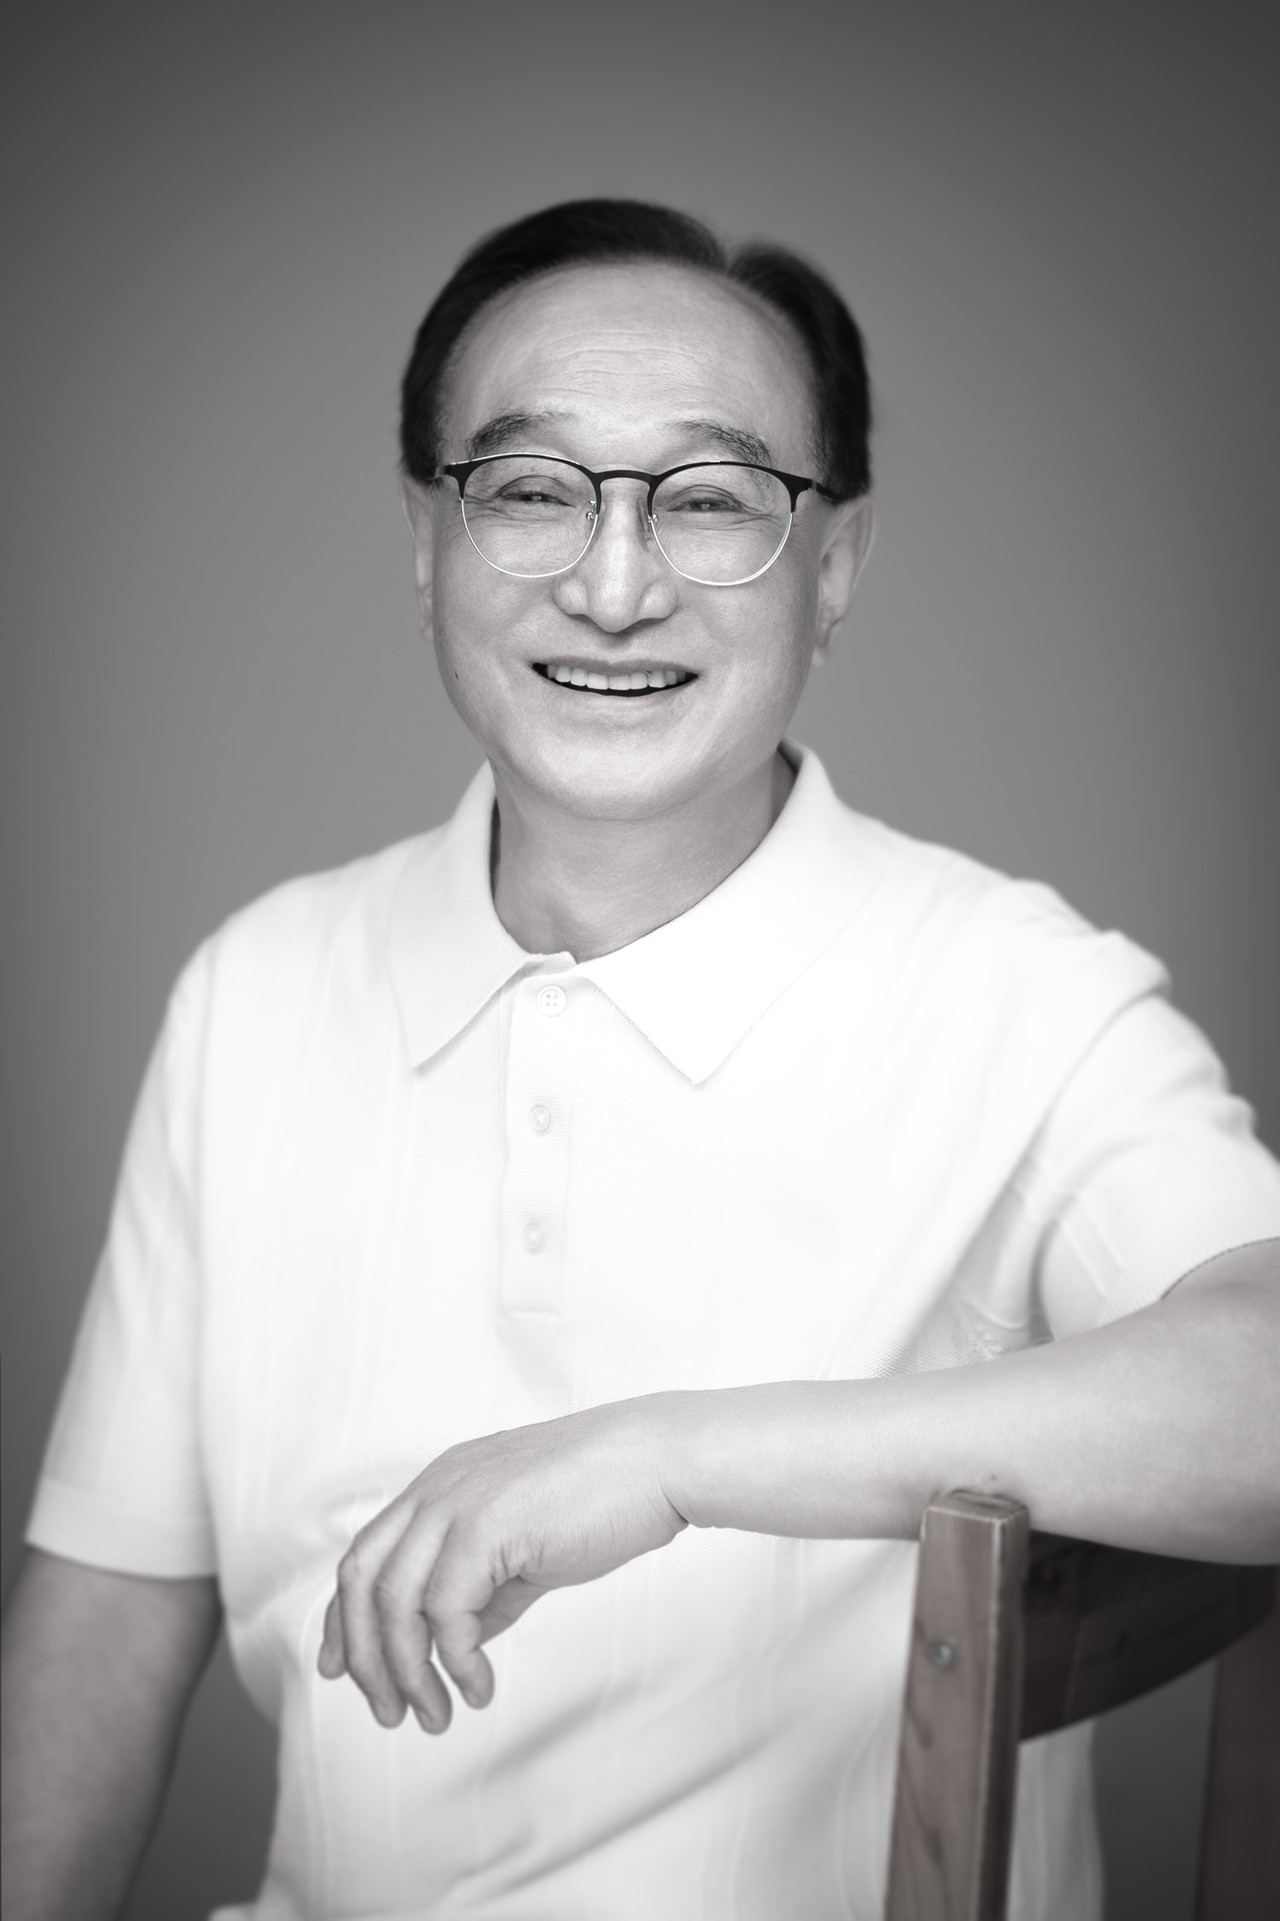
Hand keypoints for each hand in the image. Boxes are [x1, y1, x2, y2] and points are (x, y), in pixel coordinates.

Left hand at [316, 1396, 688, 1732]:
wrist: (657, 1461)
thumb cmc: (604, 1498)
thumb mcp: (525, 1547)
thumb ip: (485, 1587)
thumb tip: (455, 1643)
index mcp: (440, 1486)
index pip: (365, 1555)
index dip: (343, 1619)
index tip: (341, 1672)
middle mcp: (437, 1488)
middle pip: (362, 1579)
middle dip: (365, 1656)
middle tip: (389, 1712)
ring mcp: (457, 1501)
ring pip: (397, 1601)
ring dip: (410, 1672)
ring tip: (436, 1715)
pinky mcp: (487, 1524)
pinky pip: (447, 1610)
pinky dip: (455, 1661)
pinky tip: (479, 1688)